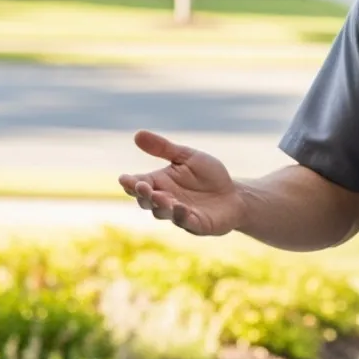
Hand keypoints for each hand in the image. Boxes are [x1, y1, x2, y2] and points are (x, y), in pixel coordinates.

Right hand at [118, 130, 246, 236]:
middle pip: (146, 201)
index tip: (124, 178)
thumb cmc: (208, 175)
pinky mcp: (196, 224)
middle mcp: (165, 200)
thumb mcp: (187, 156)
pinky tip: (180, 207)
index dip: (130, 183)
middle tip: (142, 186)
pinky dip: (181, 216)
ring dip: (160, 205)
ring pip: (163, 213)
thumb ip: (163, 148)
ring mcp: (179, 214)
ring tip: (160, 196)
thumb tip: (137, 134)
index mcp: (160, 183)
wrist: (234, 194)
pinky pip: (185, 222)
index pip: (139, 184)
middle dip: (142, 194)